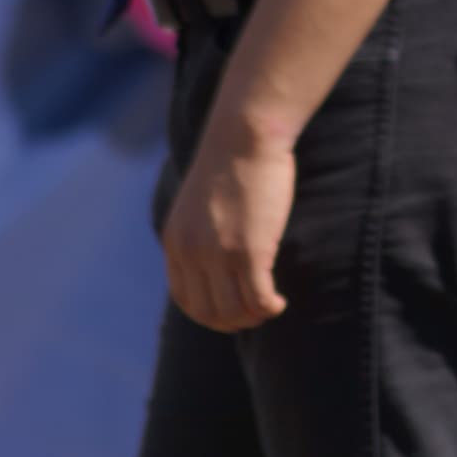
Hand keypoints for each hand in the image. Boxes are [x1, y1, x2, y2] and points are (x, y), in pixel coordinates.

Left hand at [162, 117, 295, 332]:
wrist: (245, 135)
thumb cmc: (233, 162)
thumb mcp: (202, 202)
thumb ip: (202, 231)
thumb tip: (219, 257)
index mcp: (176, 242)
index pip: (186, 299)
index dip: (211, 314)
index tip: (234, 309)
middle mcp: (191, 253)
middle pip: (209, 313)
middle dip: (234, 321)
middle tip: (257, 311)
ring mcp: (218, 254)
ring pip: (234, 311)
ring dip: (254, 316)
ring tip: (270, 305)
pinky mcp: (249, 251)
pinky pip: (258, 299)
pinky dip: (270, 307)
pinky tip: (279, 301)